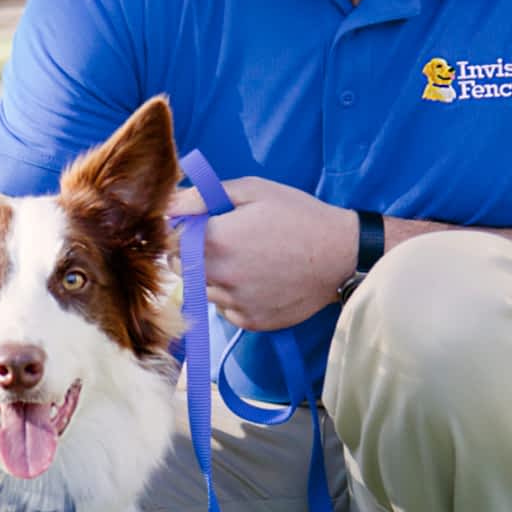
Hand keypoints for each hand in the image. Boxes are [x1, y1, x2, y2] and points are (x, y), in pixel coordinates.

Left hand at [170, 176, 356, 329]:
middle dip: (189, 254)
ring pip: (202, 291)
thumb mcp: (253, 190)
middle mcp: (220, 276)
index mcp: (217, 240)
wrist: (341, 255)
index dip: (180, 232)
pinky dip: (232, 297)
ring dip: (211, 276)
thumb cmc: (299, 216)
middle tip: (220, 242)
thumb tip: (170, 203)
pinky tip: (256, 280)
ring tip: (244, 261)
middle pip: (180, 268)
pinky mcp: (250, 321)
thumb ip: (205, 196)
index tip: (197, 226)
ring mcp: (235, 302)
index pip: (170, 241)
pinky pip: (225, 310)